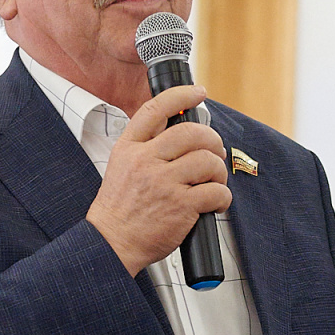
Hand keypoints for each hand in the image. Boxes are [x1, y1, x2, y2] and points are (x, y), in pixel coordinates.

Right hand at [85, 83, 230, 275]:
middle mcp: (145, 161)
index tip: (198, 92)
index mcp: (130, 148)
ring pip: (208, 160)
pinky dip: (223, 197)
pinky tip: (215, 203)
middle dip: (212, 140)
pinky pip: (216, 192)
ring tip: (213, 181)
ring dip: (218, 170)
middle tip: (214, 151)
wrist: (112, 243)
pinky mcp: (180, 206)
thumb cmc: (120, 208)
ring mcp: (163, 183)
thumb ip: (146, 146)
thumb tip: (179, 130)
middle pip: (192, 132)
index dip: (181, 95)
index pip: (155, 109)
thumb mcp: (122, 166)